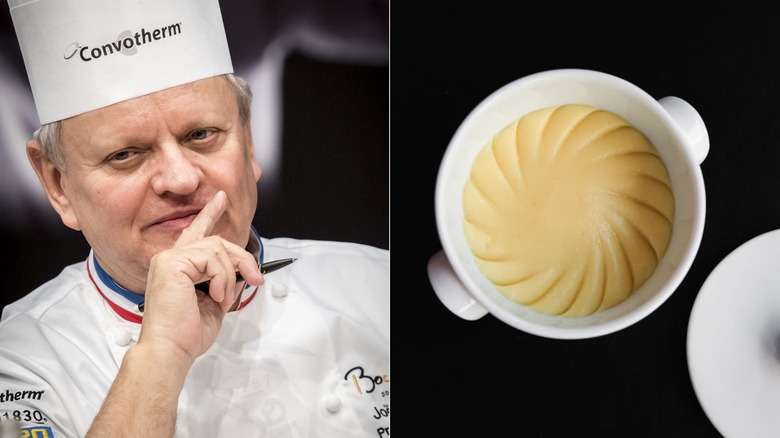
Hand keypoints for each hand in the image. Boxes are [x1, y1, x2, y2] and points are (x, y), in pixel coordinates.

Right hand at [137, 190, 263, 361]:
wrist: (169, 350)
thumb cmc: (185, 334)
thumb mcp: (214, 304)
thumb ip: (224, 283)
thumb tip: (243, 273)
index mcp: (177, 267)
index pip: (195, 232)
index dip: (210, 214)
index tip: (221, 199)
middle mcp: (170, 258)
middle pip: (215, 240)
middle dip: (241, 257)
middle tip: (255, 277)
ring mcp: (169, 259)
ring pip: (216, 248)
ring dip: (230, 274)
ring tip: (224, 297)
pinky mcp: (172, 263)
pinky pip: (212, 259)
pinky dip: (222, 278)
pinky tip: (216, 295)